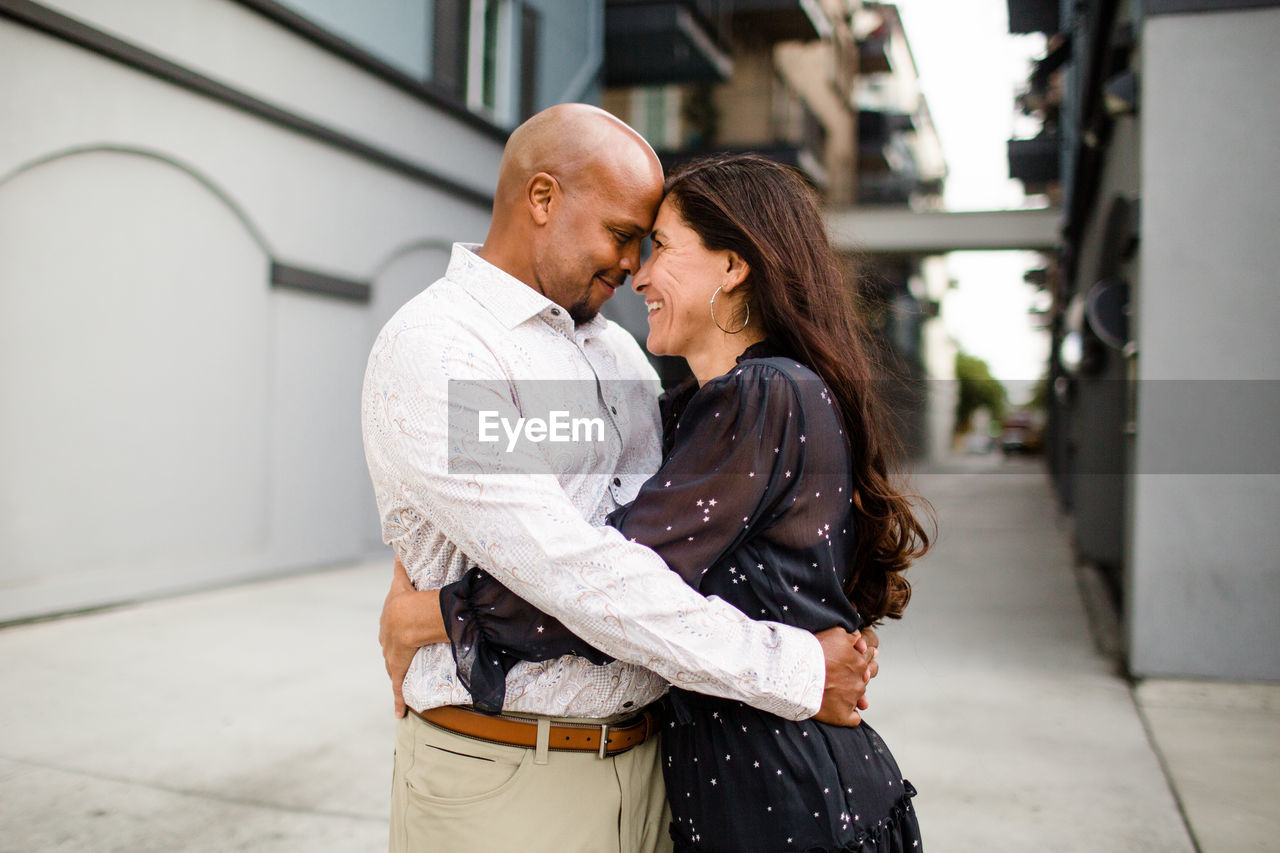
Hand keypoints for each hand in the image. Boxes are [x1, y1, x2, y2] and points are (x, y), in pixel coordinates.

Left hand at [378, 557, 442, 717]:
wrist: (408, 618)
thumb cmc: (408, 598)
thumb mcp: (402, 579)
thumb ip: (400, 564)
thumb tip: (397, 546)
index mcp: (388, 620)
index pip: (390, 626)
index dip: (395, 629)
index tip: (401, 630)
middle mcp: (386, 639)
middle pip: (390, 646)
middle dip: (396, 649)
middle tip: (407, 651)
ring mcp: (391, 656)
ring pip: (393, 666)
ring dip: (398, 672)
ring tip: (405, 678)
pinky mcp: (398, 670)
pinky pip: (398, 689)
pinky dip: (398, 701)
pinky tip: (399, 713)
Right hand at [811, 627, 878, 726]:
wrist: (794, 672)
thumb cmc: (812, 652)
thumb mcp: (836, 634)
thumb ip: (853, 636)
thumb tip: (862, 642)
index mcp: (859, 662)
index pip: (869, 657)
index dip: (864, 655)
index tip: (857, 656)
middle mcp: (859, 681)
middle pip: (866, 677)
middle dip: (861, 674)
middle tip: (847, 672)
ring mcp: (852, 699)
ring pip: (859, 696)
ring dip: (854, 693)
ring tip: (840, 690)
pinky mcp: (842, 715)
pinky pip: (853, 718)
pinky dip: (850, 714)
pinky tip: (844, 710)